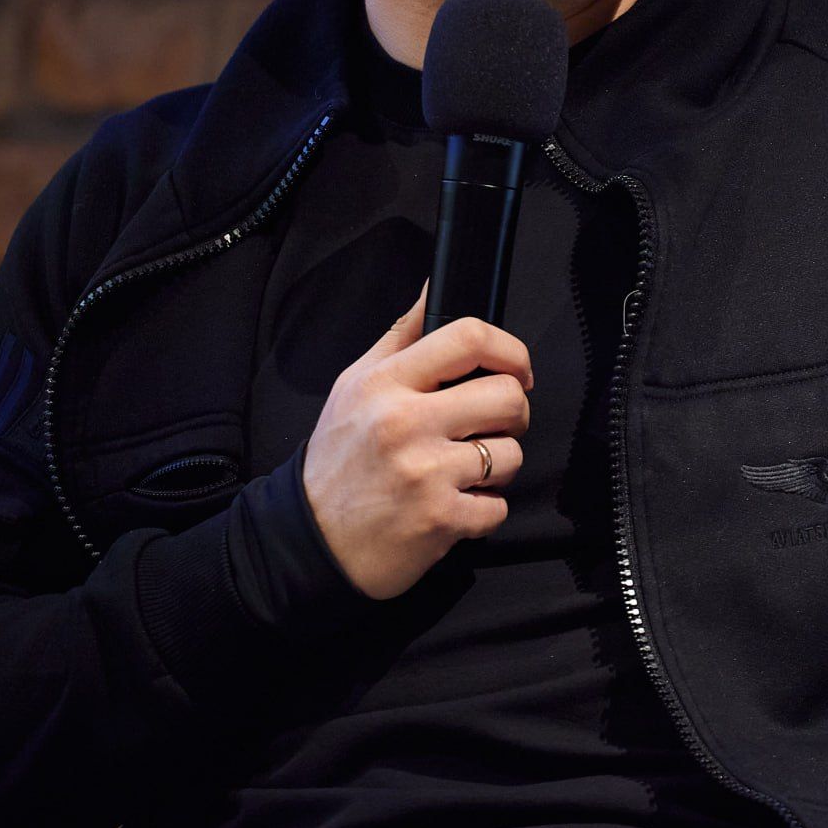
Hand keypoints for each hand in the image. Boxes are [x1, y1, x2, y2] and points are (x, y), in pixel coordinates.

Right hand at [300, 279, 533, 599]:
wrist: (310, 543)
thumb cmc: (338, 460)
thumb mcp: (354, 386)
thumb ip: (400, 336)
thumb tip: (434, 285)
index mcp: (385, 384)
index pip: (468, 338)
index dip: (510, 349)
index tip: (517, 369)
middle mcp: (405, 423)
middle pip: (507, 395)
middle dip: (513, 412)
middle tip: (493, 425)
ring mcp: (426, 473)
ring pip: (511, 453)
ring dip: (498, 466)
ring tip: (464, 471)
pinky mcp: (441, 519)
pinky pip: (499, 506)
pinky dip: (484, 510)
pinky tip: (454, 505)